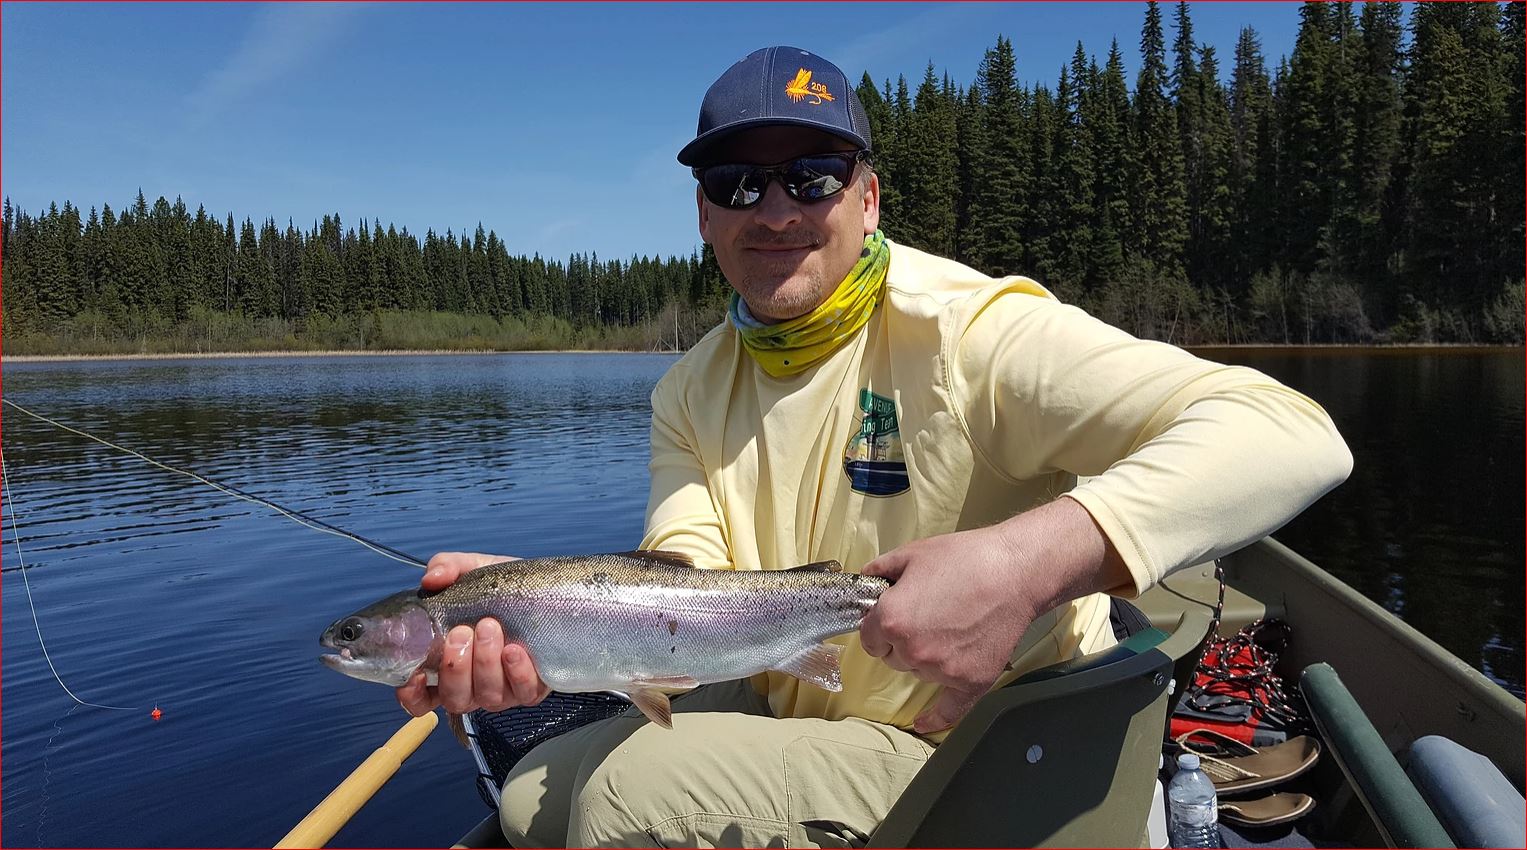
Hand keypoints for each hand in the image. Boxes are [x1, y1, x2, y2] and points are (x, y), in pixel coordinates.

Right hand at [395, 552, 551, 715]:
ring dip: (485, 663)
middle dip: (455, 667)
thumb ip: (448, 568)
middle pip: (454, 698)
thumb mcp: (474, 570)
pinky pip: (523, 693)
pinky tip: (515, 650)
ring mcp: (503, 690)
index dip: (411, 694)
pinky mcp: (532, 689)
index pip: (420, 698)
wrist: (551, 590)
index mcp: (449, 664)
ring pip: (487, 697)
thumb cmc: (504, 587)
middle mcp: (473, 685)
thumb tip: (431, 579)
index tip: (414, 674)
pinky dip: (517, 672)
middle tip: (462, 631)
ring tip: (490, 627)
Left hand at [859, 497, 1129, 733]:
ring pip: (918, 672)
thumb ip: (879, 569)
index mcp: (891, 621)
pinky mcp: (971, 682)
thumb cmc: (965, 558)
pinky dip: (934, 718)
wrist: (1017, 572)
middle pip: (892, 657)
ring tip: (952, 625)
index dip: (880, 625)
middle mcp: (912, 651)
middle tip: (929, 614)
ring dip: (925, 657)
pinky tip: (922, 723)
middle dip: (902, 640)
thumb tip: (865, 581)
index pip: (869, 638)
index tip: (895, 614)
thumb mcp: (913, 553)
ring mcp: (942, 670)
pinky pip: (947, 710)